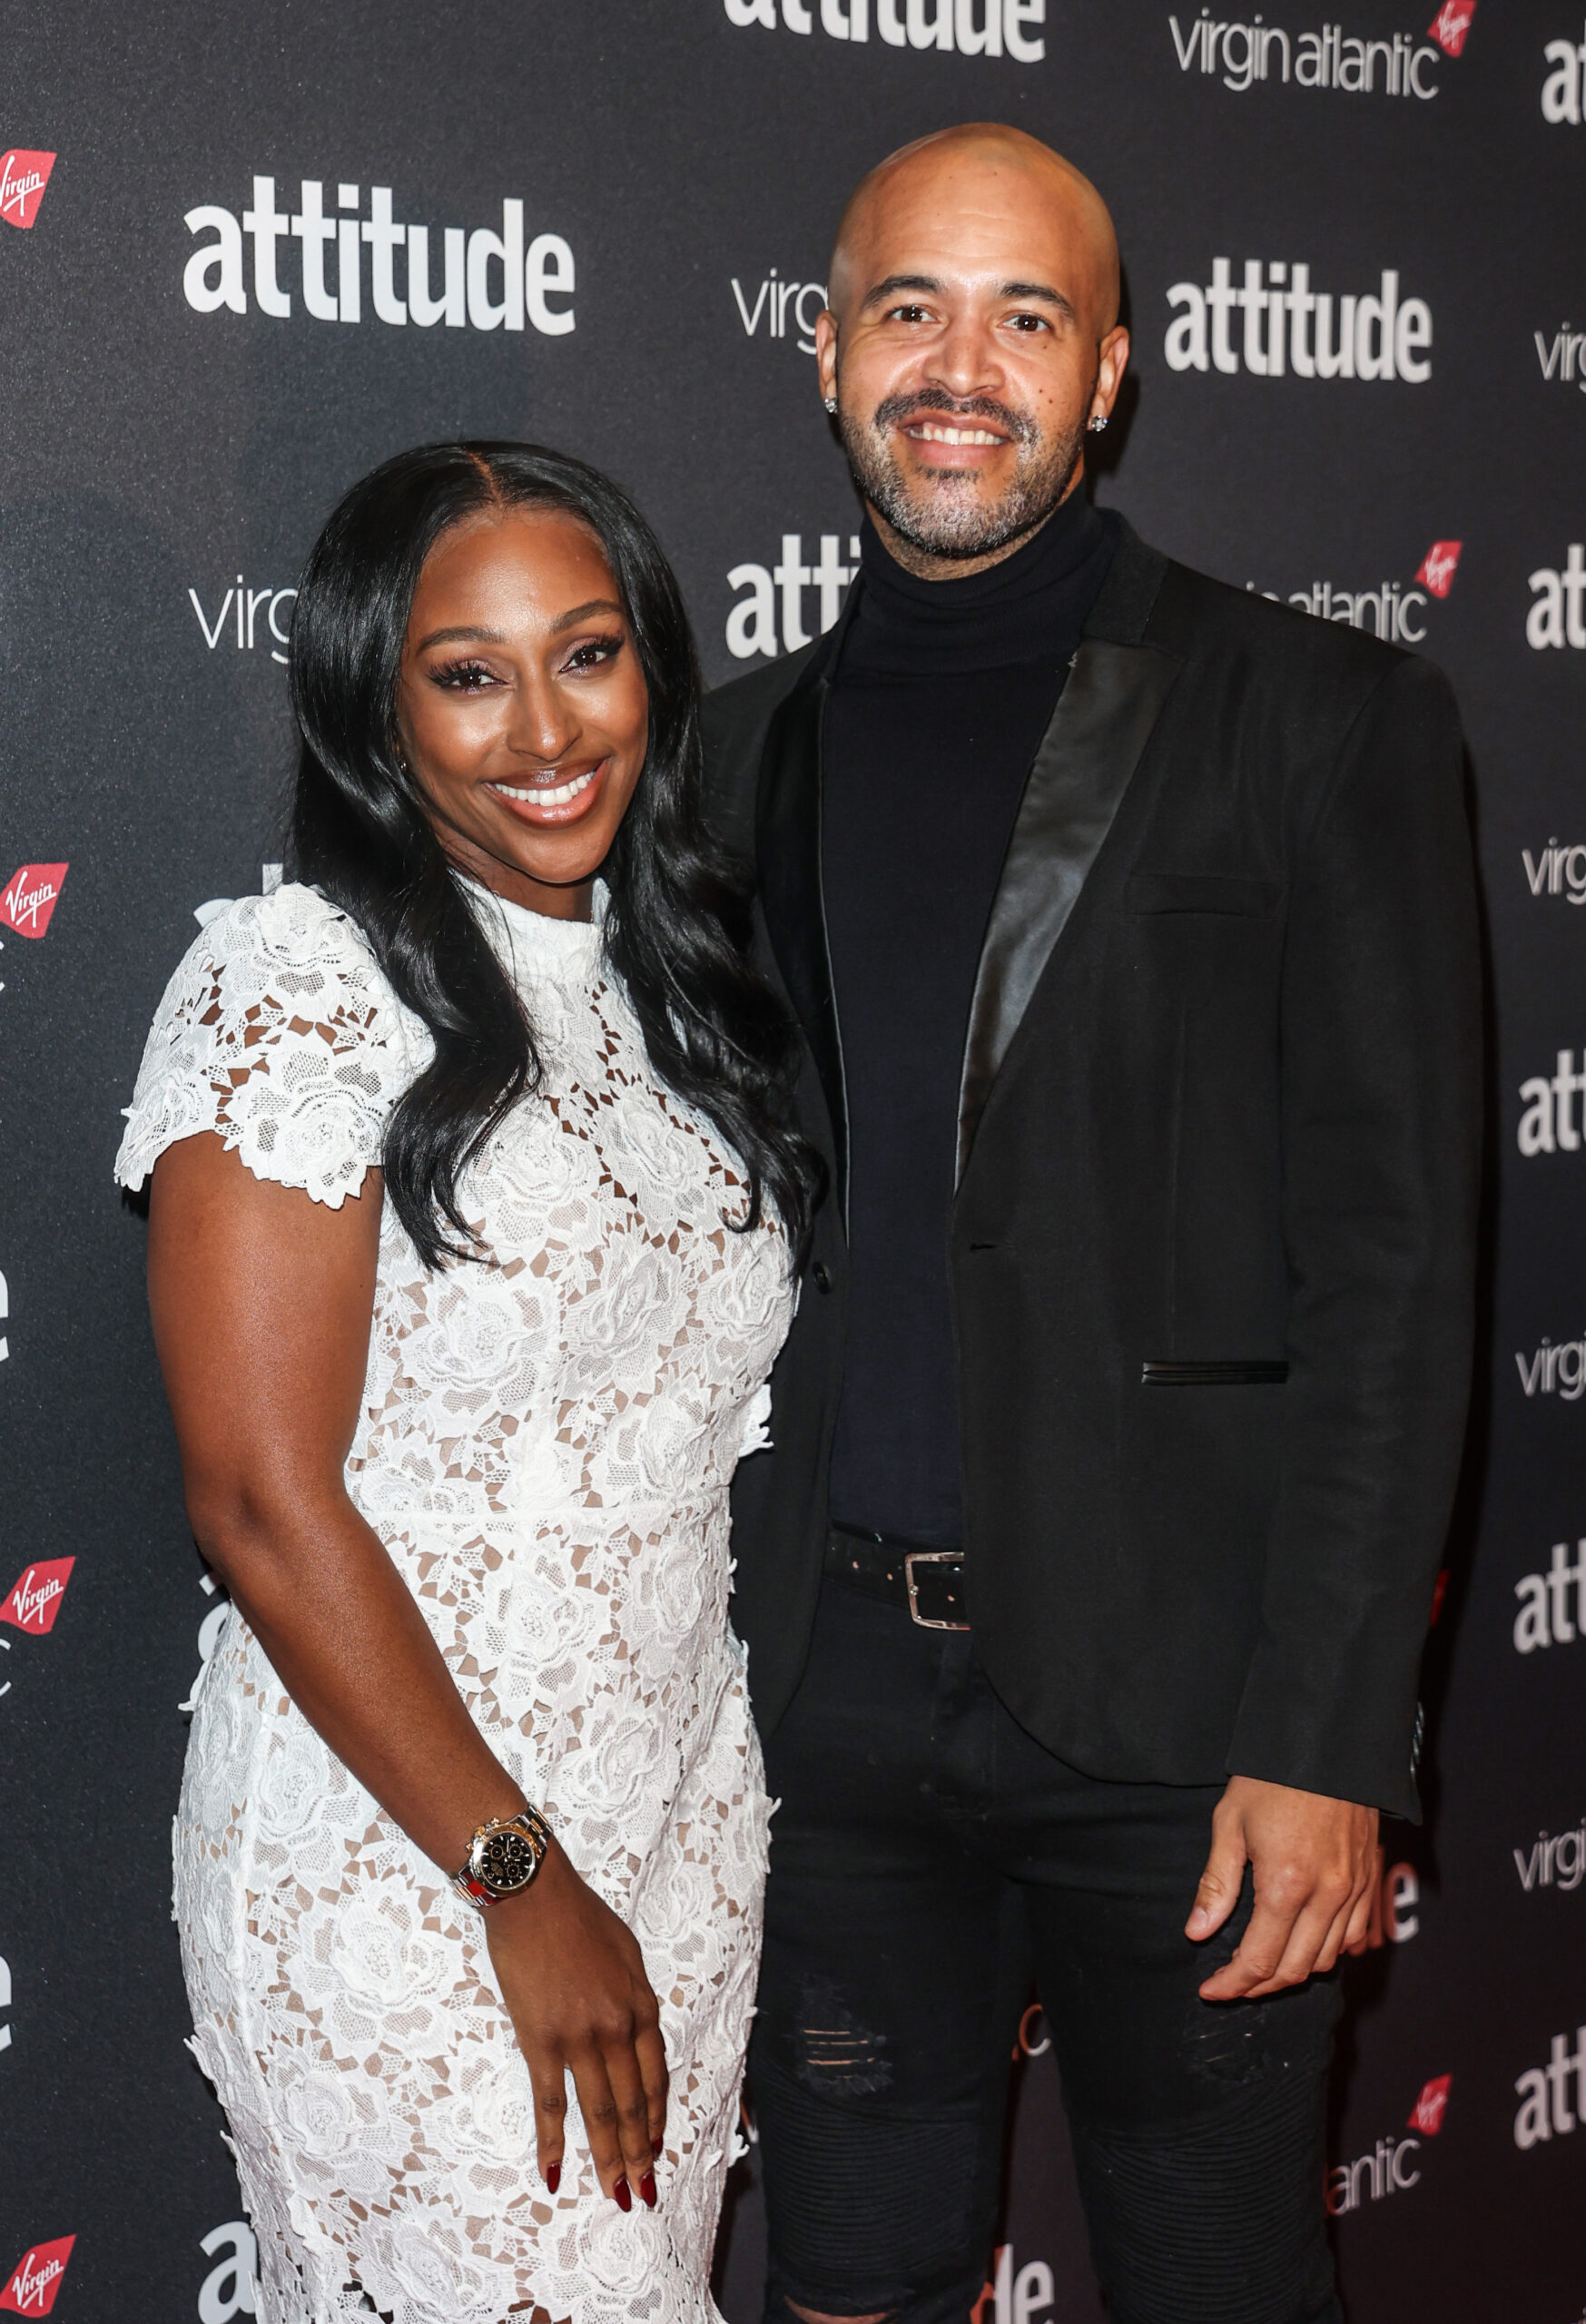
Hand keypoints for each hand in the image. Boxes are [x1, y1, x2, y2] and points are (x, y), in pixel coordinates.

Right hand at [485, 1838, 667, 2207]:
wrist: (534, 1896)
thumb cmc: (578, 1915)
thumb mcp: (625, 1951)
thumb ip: (633, 1996)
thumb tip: (635, 2031)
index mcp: (640, 2006)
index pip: (655, 2077)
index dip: (658, 2117)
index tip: (658, 2147)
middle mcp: (617, 2029)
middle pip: (633, 2104)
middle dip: (640, 2154)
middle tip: (645, 2193)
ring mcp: (579, 2040)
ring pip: (600, 2113)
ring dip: (609, 2159)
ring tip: (616, 2195)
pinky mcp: (541, 2042)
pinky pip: (549, 2103)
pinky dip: (552, 2143)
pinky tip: (553, 2173)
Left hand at [1187, 1776, 1377, 2000]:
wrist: (1327, 1743)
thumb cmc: (1272, 1778)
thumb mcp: (1230, 1822)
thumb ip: (1216, 1883)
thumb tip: (1197, 1932)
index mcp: (1285, 1884)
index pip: (1259, 1960)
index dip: (1232, 1984)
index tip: (1211, 1991)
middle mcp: (1326, 1896)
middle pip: (1294, 1970)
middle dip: (1259, 1986)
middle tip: (1231, 1983)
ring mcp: (1354, 1890)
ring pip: (1325, 1959)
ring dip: (1292, 1971)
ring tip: (1262, 1965)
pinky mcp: (1370, 1879)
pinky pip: (1354, 1936)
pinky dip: (1328, 1950)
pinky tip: (1304, 1942)